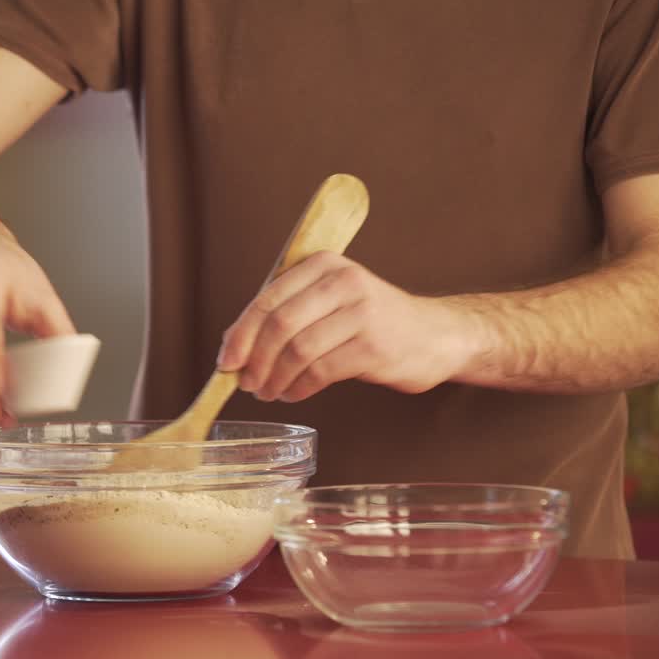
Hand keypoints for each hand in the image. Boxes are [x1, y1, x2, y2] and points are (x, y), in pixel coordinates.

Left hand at [216, 251, 475, 401]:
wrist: (434, 335)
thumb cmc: (369, 320)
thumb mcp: (327, 303)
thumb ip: (283, 315)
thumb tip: (231, 346)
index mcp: (324, 264)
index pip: (268, 299)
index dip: (240, 334)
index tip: (225, 362)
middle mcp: (344, 282)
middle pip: (280, 325)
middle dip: (254, 360)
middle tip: (245, 383)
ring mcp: (362, 313)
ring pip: (298, 351)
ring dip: (274, 378)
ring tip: (268, 392)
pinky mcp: (374, 347)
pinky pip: (320, 372)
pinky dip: (298, 388)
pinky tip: (292, 394)